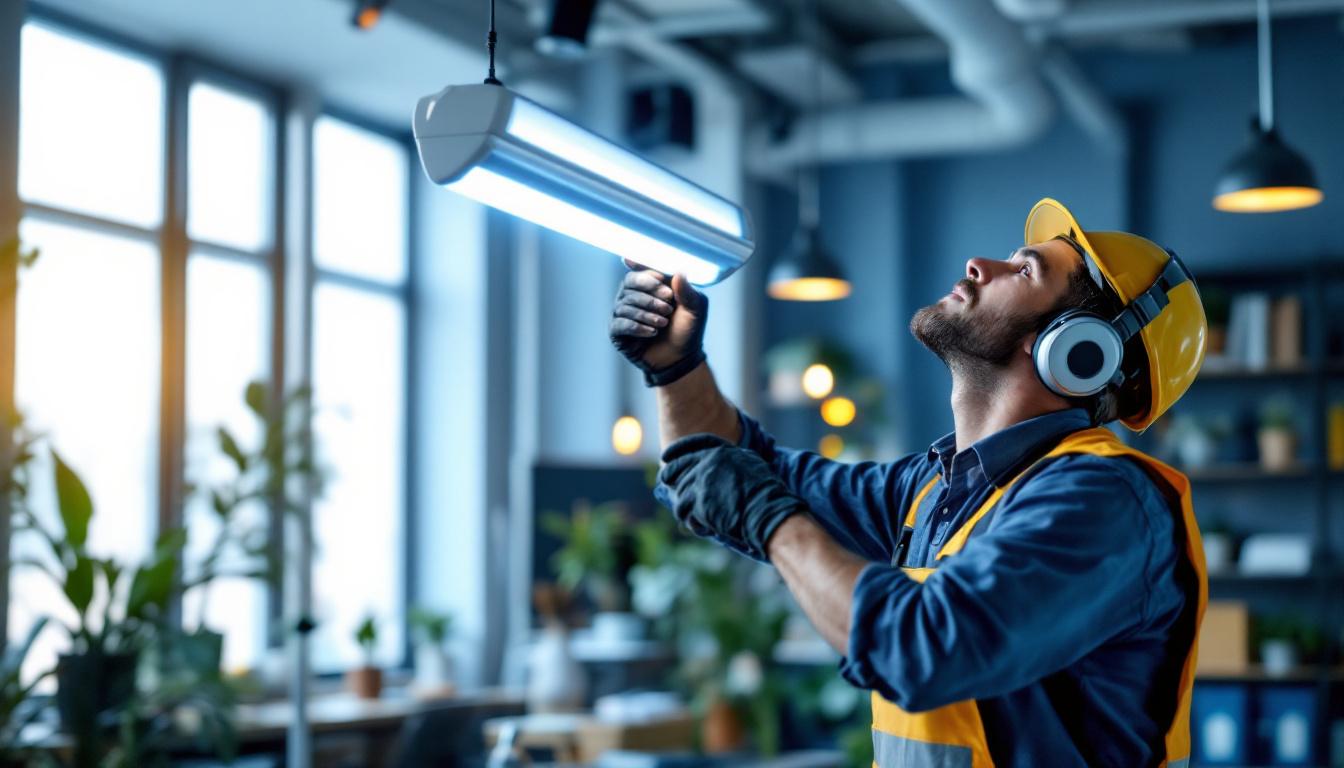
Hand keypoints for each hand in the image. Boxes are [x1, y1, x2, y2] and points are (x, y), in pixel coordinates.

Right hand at [609, 259, 707, 386]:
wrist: (681, 358)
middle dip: (649, 295)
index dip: (646, 271)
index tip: (660, 278)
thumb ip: (687, 291)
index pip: (640, 269)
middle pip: (629, 283)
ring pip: (624, 304)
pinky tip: (651, 332)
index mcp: (650, 285)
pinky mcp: (617, 331)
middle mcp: (633, 295)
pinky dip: (636, 327)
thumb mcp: (695, 309)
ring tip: (663, 324)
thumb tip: (679, 272)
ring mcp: (623, 313)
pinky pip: (620, 323)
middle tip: (668, 307)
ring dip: (646, 314)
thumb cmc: (687, 329)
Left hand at [654, 433, 806, 561]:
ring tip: (697, 517)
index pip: (695, 443)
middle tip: (667, 483)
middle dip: (670, 475)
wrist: (766, 512)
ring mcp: (702, 477)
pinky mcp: (697, 498)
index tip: (666, 456)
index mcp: (724, 450)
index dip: (678, 449)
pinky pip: (684, 509)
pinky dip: (691, 521)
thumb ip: (733, 460)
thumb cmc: (765, 494)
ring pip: (680, 491)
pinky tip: (702, 527)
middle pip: (678, 465)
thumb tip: (720, 461)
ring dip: (685, 506)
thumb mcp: (751, 466)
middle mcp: (710, 460)